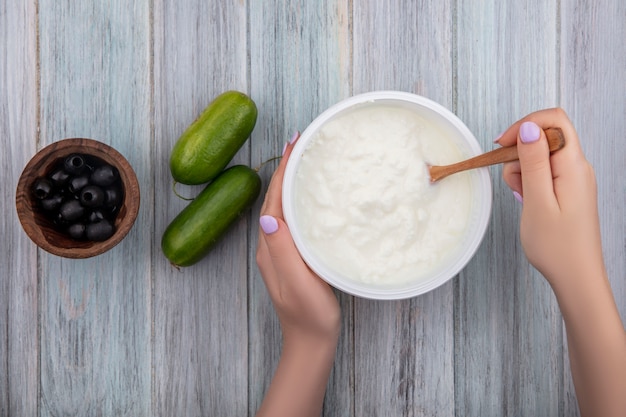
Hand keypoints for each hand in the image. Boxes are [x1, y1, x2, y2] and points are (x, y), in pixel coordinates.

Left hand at [256, 133, 340, 343]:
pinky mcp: (292, 257)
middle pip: (276, 199)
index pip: (275, 200)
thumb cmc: (310, 316)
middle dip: (287, 169)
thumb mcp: (299, 284)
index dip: (284, 170)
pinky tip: (311, 198)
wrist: (310, 342)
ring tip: (306, 162)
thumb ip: (283, 253)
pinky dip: (299, 201)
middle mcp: (272, 246)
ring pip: (284, 207)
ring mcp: (281, 251)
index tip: (295, 144)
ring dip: (292, 182)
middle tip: (302, 144)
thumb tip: (268, 219)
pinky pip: (293, 220)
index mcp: (272, 248)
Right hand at [498, 108, 602, 291]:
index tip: (502, 144)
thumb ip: (533, 162)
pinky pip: (543, 173)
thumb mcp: (537, 201)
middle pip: (544, 137)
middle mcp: (577, 167)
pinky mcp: (567, 189)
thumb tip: (528, 127)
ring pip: (540, 155)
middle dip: (519, 152)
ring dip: (521, 170)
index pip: (554, 120)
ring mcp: (573, 178)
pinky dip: (528, 182)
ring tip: (521, 196)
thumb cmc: (557, 246)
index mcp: (573, 166)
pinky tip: (526, 200)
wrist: (575, 276)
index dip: (525, 124)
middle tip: (513, 182)